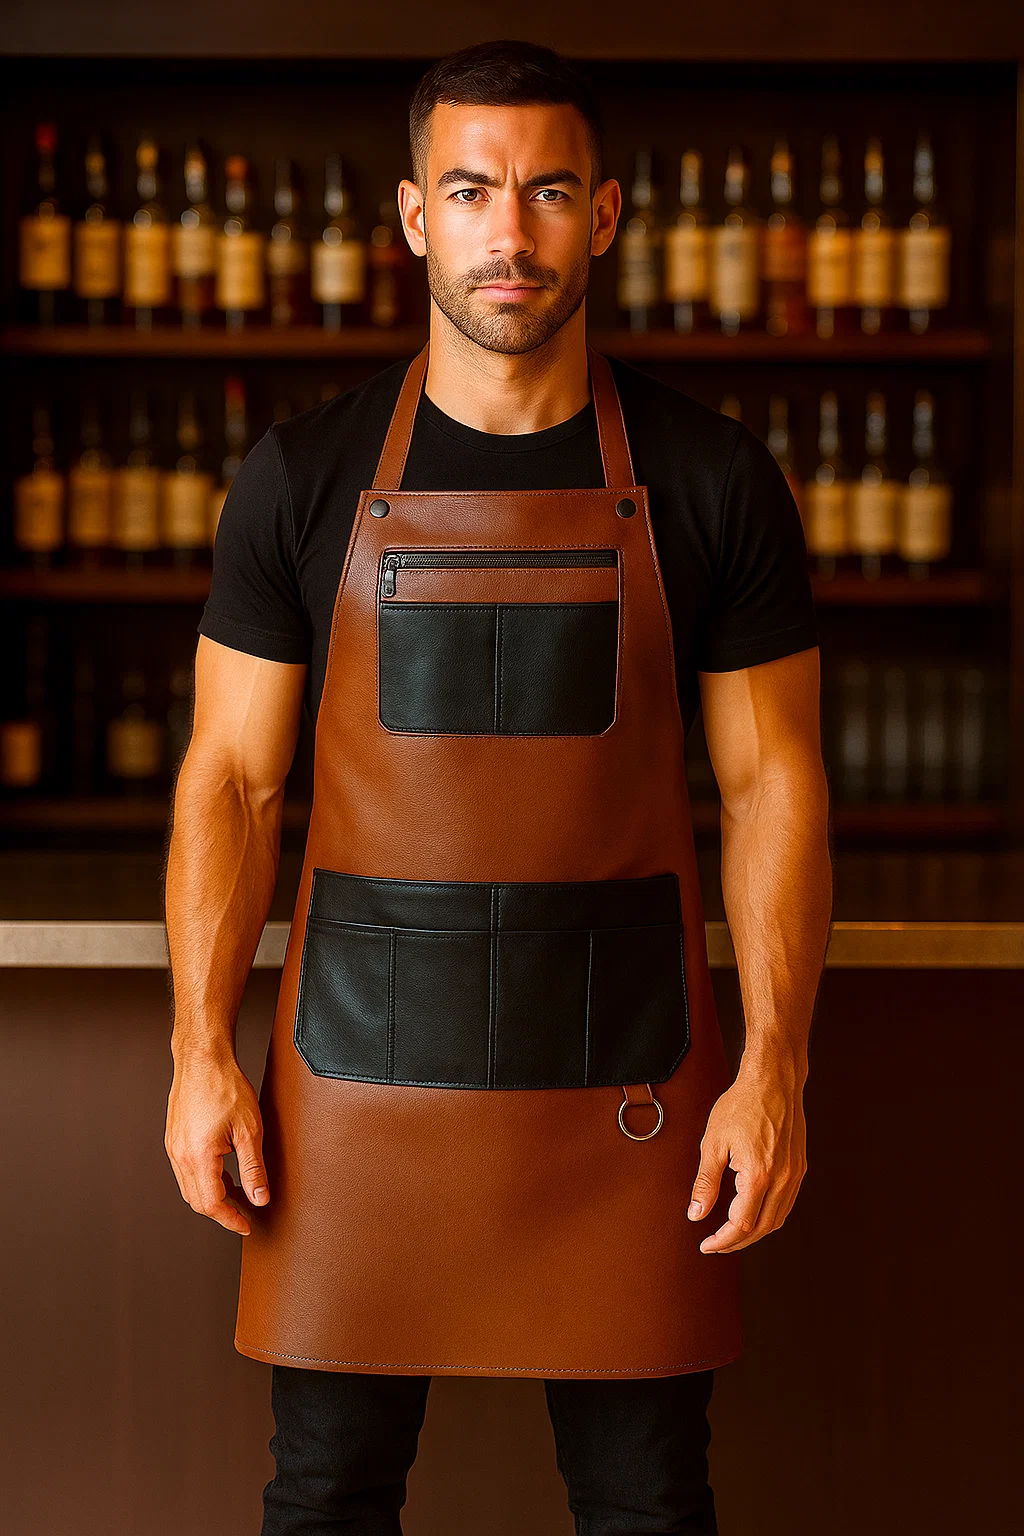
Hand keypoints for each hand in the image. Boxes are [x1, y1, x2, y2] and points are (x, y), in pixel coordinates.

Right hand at [165, 1050, 268, 1235]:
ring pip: (189, 1187)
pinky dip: (202, 1179)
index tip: (245, 1225)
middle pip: (197, 1200)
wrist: (203, 1059)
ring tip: (236, 1193)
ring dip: (211, 1196)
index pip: (212, 1204)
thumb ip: (254, 1168)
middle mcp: (180, 1155)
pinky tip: (221, 1171)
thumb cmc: (226, 1087)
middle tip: (242, 1213)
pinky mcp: (173, 1138)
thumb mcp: (249, 1130)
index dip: (230, 1219)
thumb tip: (260, 1198)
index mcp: (198, 1156)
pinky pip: (185, 1170)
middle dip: (220, 1212)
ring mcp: (173, 1146)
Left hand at [687, 1057, 807, 1253]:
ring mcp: (794, 1174)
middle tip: (715, 1244)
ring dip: (755, 1232)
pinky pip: (786, 1203)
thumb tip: (696, 1214)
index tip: (706, 1245)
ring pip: (777, 1219)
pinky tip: (753, 1212)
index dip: (722, 1240)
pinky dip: (769, 1216)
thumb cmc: (741, 1105)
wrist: (772, 1080)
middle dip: (737, 1242)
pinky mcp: (799, 1166)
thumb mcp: (713, 1143)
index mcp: (759, 1175)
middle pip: (762, 1228)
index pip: (741, 1224)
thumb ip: (705, 1183)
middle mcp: (782, 1179)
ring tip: (731, 1233)